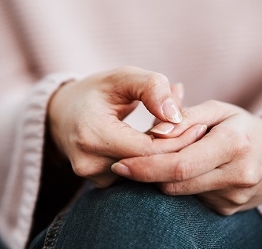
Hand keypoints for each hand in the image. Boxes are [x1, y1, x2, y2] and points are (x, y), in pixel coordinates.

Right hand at [48, 66, 205, 187]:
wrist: (61, 114)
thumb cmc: (95, 92)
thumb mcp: (122, 77)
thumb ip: (152, 88)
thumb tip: (176, 117)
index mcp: (93, 134)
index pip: (149, 149)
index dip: (178, 140)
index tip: (199, 126)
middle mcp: (89, 163)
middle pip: (149, 165)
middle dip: (175, 148)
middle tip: (196, 130)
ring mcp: (93, 178)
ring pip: (144, 174)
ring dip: (163, 155)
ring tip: (175, 132)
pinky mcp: (99, 184)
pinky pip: (135, 176)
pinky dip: (150, 161)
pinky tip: (156, 143)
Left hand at [111, 100, 261, 214]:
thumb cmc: (242, 126)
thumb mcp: (218, 110)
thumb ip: (185, 117)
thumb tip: (155, 132)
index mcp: (234, 144)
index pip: (179, 165)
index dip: (145, 167)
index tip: (120, 164)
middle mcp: (237, 175)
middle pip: (175, 184)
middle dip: (146, 174)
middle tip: (124, 165)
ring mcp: (234, 198)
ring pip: (180, 193)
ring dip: (164, 178)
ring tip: (167, 158)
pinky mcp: (228, 209)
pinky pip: (191, 198)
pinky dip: (180, 185)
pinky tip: (187, 170)